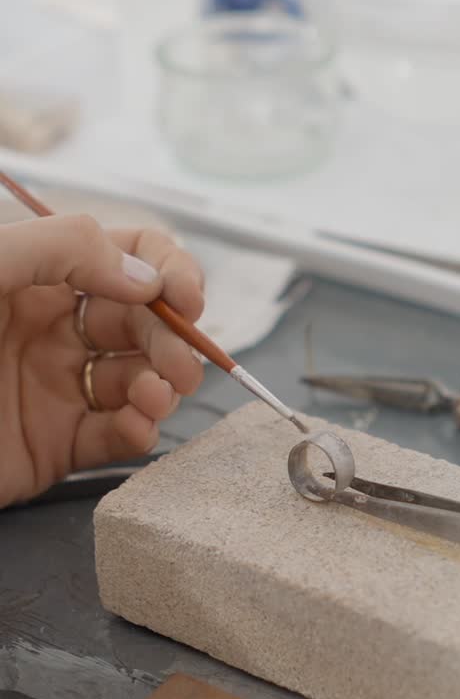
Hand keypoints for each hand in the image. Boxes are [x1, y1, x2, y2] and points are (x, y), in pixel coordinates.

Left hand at [0, 214, 203, 506]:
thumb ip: (63, 249)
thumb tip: (145, 274)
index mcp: (34, 276)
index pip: (124, 254)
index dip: (167, 268)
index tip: (186, 296)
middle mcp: (50, 328)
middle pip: (142, 321)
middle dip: (173, 336)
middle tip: (180, 360)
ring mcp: (55, 389)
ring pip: (137, 379)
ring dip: (164, 384)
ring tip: (158, 394)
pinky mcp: (54, 448)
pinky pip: (115, 437)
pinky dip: (140, 431)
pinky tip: (138, 424)